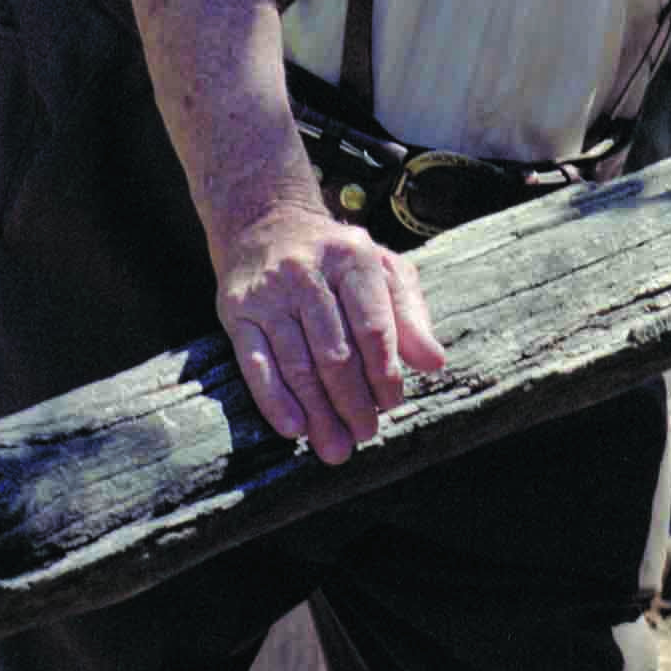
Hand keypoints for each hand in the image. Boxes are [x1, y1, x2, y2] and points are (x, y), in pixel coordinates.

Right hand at [209, 193, 445, 463]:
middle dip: (353, 401)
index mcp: (352, 258)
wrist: (264, 222)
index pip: (372, 326)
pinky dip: (274, 400)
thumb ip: (410, 314)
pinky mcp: (236, 312)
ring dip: (318, 412)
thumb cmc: (336, 257)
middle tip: (365, 434)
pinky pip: (255, 364)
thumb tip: (434, 362)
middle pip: (334, 351)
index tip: (392, 403)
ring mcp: (268, 292)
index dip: (384, 371)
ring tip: (336, 447)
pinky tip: (294, 429)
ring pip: (297, 364)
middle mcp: (307, 272)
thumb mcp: (382, 269)